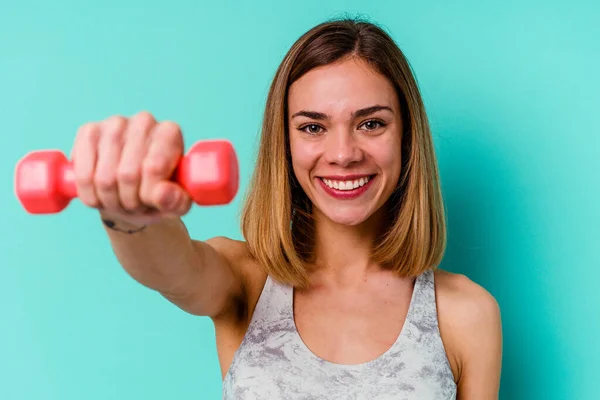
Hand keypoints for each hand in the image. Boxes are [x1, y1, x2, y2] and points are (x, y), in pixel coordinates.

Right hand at [71, 111, 191, 225]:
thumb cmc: (158, 194)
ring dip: (110, 200)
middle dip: (129, 201)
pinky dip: (89, 195)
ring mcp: (114, 123)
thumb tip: (162, 195)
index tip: (151, 201)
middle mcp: (144, 122)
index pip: (153, 168)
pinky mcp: (88, 131)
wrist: (133, 191)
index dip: (148, 195)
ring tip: (120, 200)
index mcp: (170, 133)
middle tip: (134, 204)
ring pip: (104, 178)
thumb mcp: (175, 204)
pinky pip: (83, 175)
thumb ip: (176, 201)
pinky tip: (99, 195)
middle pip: (127, 174)